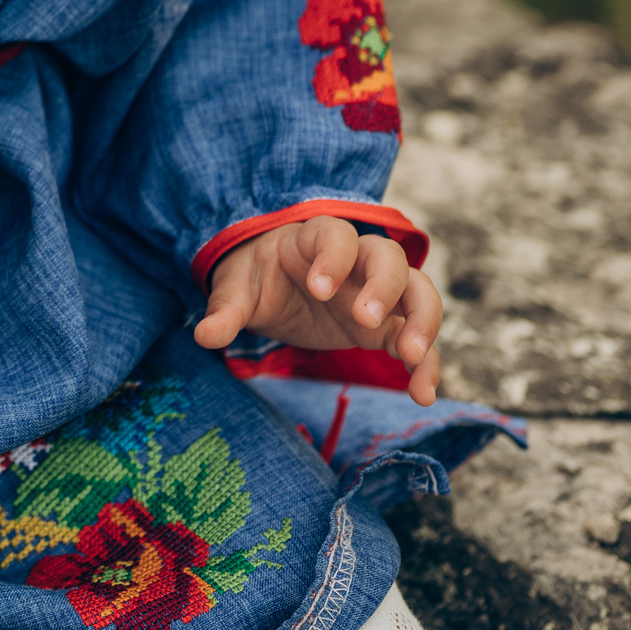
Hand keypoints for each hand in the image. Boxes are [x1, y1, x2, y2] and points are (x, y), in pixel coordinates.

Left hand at [191, 217, 443, 404]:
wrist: (270, 288)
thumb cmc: (255, 276)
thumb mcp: (235, 288)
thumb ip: (226, 309)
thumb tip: (204, 336)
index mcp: (313, 239)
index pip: (335, 236)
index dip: (333, 257)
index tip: (318, 289)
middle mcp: (355, 260)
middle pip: (389, 258)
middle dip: (384, 286)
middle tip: (365, 321)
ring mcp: (375, 292)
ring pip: (417, 292)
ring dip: (421, 321)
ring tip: (410, 356)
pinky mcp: (384, 327)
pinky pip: (415, 338)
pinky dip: (426, 363)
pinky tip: (423, 395)